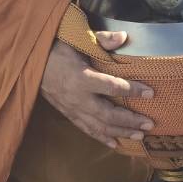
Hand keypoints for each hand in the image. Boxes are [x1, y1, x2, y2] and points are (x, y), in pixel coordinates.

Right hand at [38, 38, 154, 147]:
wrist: (32, 63)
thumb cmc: (57, 49)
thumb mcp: (77, 39)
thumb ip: (101, 39)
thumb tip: (123, 37)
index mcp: (81, 77)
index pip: (111, 86)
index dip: (132, 90)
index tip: (150, 92)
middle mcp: (78, 98)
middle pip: (108, 114)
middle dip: (130, 120)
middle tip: (150, 124)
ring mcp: (72, 109)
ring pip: (99, 126)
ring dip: (120, 132)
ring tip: (140, 136)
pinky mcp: (68, 114)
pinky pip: (86, 129)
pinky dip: (101, 138)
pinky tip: (115, 144)